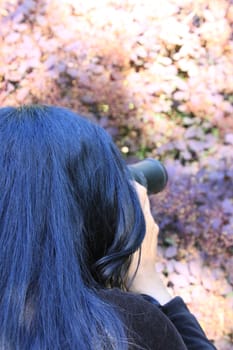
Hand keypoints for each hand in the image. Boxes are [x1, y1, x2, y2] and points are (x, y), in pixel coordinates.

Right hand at [127, 182, 171, 304]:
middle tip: (115, 193)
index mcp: (142, 220)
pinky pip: (144, 216)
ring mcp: (152, 226)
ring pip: (143, 206)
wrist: (144, 282)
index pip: (140, 190)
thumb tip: (116, 204)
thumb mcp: (121, 242)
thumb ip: (121, 222)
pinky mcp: (153, 232)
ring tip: (119, 206)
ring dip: (133, 203)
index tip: (117, 184)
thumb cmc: (129, 266)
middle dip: (130, 191)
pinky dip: (136, 213)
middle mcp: (149, 220)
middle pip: (142, 196)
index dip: (129, 184)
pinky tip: (125, 221)